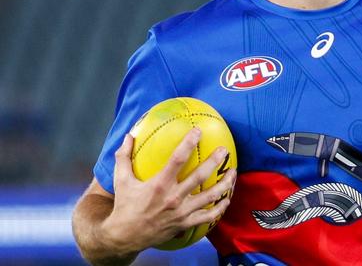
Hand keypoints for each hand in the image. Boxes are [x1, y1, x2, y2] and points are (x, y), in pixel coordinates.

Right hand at [102, 128, 236, 253]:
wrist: (126, 237)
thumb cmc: (125, 206)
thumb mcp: (121, 180)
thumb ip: (124, 157)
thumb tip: (128, 136)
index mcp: (159, 184)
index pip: (178, 159)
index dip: (189, 143)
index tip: (198, 131)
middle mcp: (173, 197)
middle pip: (200, 176)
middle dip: (215, 161)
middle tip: (224, 150)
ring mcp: (182, 212)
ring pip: (210, 196)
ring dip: (225, 183)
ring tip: (233, 171)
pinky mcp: (186, 223)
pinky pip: (208, 215)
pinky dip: (220, 207)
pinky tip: (226, 198)